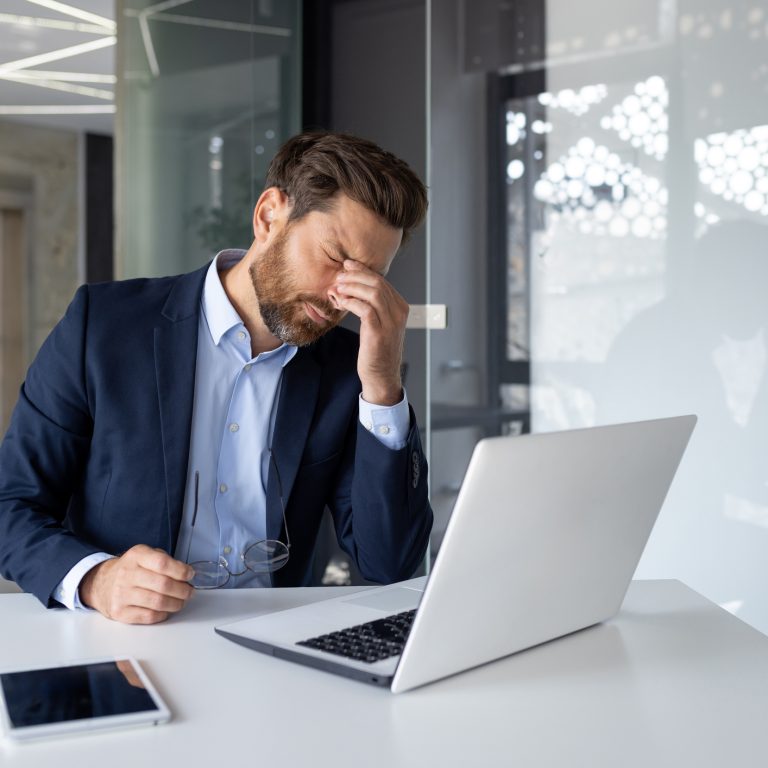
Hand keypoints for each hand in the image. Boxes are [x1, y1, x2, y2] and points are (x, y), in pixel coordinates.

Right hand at [79, 544, 193, 624]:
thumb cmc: (130, 569)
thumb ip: (164, 561)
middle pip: (163, 585)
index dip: (181, 571)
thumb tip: (186, 574)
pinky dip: (163, 614)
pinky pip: (149, 616)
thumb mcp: (144, 555)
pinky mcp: (120, 612)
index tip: (190, 574)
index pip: (162, 563)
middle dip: (183, 590)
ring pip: (158, 602)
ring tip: (181, 601)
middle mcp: (127, 574)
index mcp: (136, 556)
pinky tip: (166, 610)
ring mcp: (122, 594)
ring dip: (176, 604)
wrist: (101, 583)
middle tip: (189, 591)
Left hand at [331, 260, 407, 405]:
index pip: (382, 281)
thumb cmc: (377, 349)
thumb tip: (354, 284)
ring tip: (337, 288)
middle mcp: (398, 313)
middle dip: (355, 276)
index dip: (362, 270)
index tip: (347, 266)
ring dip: (351, 287)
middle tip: (339, 277)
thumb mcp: (379, 323)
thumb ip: (373, 305)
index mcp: (400, 307)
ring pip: (372, 293)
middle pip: (377, 283)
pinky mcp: (378, 333)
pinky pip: (364, 309)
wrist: (381, 375)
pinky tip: (341, 302)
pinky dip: (350, 302)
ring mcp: (390, 323)